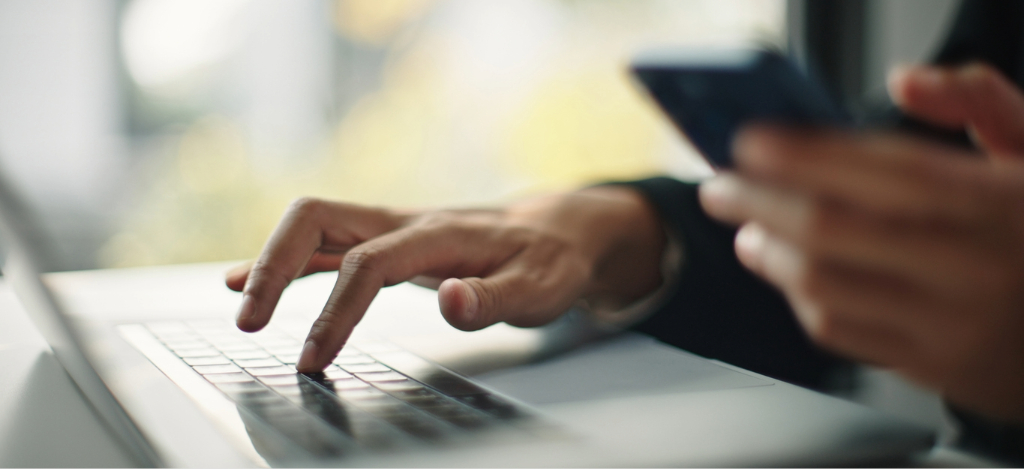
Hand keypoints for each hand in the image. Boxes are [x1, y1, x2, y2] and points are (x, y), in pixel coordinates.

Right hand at [226, 186, 665, 372]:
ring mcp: (391, 230)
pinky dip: (284, 263)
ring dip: (271, 263)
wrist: (554, 231)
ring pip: (314, 227)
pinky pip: (324, 244)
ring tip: (242, 310)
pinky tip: (250, 283)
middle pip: (318, 219)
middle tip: (250, 323)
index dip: (336, 310)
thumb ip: (494, 298)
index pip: (368, 263)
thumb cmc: (548, 261)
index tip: (314, 358)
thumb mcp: (540, 287)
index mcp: (438, 234)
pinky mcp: (386, 244)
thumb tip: (450, 302)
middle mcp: (404, 223)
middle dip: (274, 266)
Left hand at [699, 63, 1023, 420]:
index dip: (803, 155)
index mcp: (995, 203)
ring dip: (769, 255)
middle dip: (758, 202)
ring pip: (825, 288)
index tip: (749, 143)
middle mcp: (970, 266)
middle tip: (721, 187)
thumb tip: (904, 82)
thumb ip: (977, 102)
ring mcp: (948, 324)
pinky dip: (799, 300)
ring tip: (747, 230)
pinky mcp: (931, 367)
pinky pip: (841, 334)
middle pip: (832, 230)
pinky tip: (789, 274)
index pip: (882, 170)